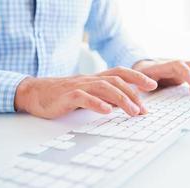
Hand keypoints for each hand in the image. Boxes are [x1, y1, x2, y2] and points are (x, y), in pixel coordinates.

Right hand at [14, 67, 157, 118]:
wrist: (36, 93)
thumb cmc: (64, 95)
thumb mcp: (88, 94)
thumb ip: (105, 97)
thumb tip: (124, 104)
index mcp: (95, 78)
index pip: (120, 73)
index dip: (137, 77)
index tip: (153, 85)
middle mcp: (89, 79)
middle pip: (115, 80)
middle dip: (134, 93)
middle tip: (145, 109)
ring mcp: (78, 86)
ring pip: (103, 87)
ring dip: (121, 99)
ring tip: (133, 111)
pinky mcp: (66, 96)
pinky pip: (83, 97)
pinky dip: (96, 103)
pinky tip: (107, 111)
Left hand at [133, 60, 189, 94]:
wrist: (143, 67)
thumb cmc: (141, 74)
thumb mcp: (138, 78)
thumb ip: (143, 82)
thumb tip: (151, 87)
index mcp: (165, 65)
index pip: (179, 66)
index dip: (187, 73)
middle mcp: (176, 64)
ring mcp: (182, 67)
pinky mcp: (185, 72)